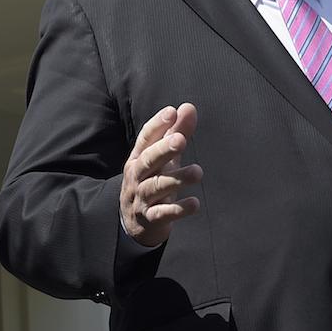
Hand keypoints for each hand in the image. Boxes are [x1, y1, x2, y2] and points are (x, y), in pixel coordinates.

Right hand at [120, 103, 201, 246]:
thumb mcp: (163, 158)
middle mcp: (137, 177)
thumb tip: (188, 107)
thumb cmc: (151, 182)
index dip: (157, 124)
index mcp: (138, 158)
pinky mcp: (150, 219)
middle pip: (148, 161)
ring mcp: (141, 198)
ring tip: (197, 172)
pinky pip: (162, 214)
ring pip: (156, 187)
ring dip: (176, 179)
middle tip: (180, 139)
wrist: (133, 224)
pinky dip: (178, 210)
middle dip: (163, 149)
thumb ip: (176, 132)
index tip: (172, 111)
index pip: (145, 138)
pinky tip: (194, 203)